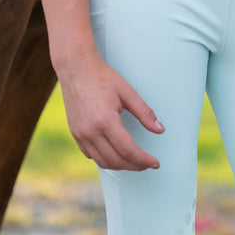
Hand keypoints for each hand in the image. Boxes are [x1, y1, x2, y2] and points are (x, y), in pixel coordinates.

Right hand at [58, 54, 164, 170]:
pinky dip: (104, 159)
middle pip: (116, 160)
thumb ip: (144, 113)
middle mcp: (91, 131)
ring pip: (103, 162)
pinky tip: (114, 154)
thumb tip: (159, 129)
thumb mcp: (127, 92)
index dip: (144, 160)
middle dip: (135, 165)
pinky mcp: (75, 133)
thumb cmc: (101, 77)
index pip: (128, 151)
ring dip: (120, 165)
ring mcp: (81, 134)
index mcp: (106, 121)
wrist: (76, 68)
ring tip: (133, 161)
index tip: (154, 163)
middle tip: (146, 163)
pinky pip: (90, 155)